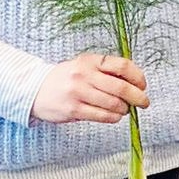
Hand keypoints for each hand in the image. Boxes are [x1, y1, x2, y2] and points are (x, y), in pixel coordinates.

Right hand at [31, 53, 149, 124]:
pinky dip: (114, 118)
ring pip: (113, 104)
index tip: (143, 85)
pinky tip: (115, 116)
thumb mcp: (84, 66)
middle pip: (121, 87)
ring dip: (125, 109)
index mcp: (90, 61)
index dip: (138, 77)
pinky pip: (102, 116)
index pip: (122, 65)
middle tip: (144, 102)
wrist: (34, 90)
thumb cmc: (66, 78)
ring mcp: (78, 93)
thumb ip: (106, 71)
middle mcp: (85, 75)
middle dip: (138, 97)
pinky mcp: (73, 110)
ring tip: (125, 109)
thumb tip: (135, 83)